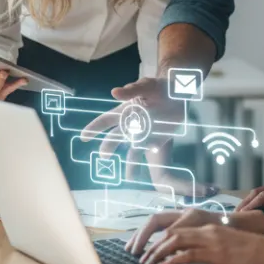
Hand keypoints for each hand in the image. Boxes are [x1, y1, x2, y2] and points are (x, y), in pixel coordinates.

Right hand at [79, 77, 215, 199]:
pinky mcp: (157, 139)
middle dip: (108, 147)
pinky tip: (144, 171)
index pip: (106, 120)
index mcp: (124, 111)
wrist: (179, 94)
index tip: (84, 136)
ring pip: (132, 151)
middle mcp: (131, 125)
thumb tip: (113, 92)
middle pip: (115, 138)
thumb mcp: (146, 86)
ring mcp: (143, 134)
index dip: (94, 127)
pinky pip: (148, 151)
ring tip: (128, 177)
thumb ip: (131, 91)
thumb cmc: (159, 87)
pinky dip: (147, 159)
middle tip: (104, 156)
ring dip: (129, 163)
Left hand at [138, 222, 263, 263]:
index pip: (178, 230)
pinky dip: (171, 260)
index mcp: (209, 229)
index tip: (149, 249)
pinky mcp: (215, 253)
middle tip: (142, 257)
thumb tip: (195, 256)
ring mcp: (210, 241)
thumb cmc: (252, 252)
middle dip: (153, 245)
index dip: (160, 239)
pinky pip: (187, 254)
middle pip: (171, 233)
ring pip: (175, 241)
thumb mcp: (227, 246)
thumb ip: (210, 247)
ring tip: (148, 263)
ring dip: (158, 252)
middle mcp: (206, 231)